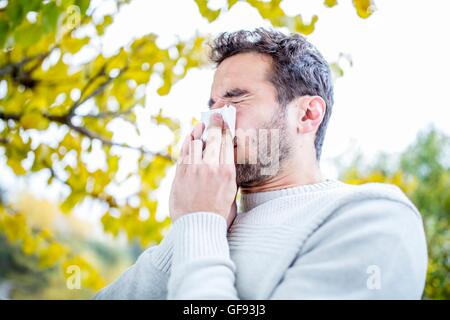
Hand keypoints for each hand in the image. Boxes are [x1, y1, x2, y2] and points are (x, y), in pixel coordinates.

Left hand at [169, 113, 236, 227]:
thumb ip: (228, 175)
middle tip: (217, 114)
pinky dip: (188, 143)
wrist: (199, 227)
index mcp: (227, 172)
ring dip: (199, 131)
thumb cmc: (219, 214)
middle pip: (213, 138)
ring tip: (201, 124)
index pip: (227, 143)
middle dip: (215, 123)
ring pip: (196, 142)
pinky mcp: (181, 174)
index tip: (226, 121)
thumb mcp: (232, 193)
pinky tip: (190, 138)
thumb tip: (226, 161)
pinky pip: (184, 152)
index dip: (226, 129)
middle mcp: (211, 167)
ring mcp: (194, 169)